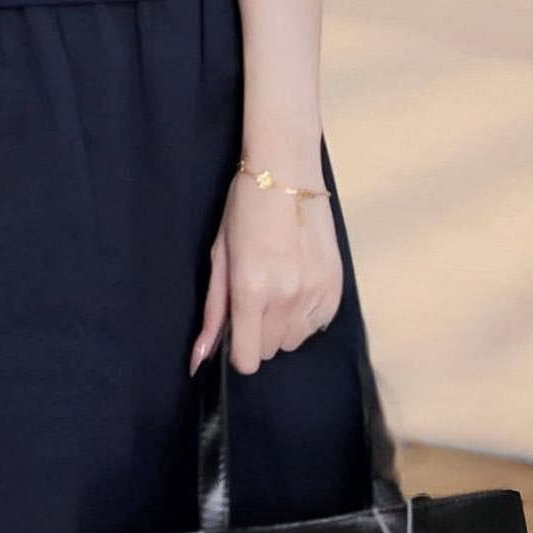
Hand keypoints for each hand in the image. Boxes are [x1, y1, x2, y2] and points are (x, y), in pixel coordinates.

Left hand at [190, 169, 342, 375]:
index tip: (238, 328)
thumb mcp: (220, 256)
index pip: (248, 358)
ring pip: (295, 340)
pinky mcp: (336, 287)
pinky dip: (306, 313)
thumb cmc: (244, 210)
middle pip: (271, 349)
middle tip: (256, 292)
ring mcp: (314, 293)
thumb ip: (212, 312)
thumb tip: (197, 360)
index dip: (239, 349)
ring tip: (278, 285)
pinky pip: (318, 325)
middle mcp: (285, 298)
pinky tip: (299, 282)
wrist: (287, 173)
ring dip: (283, 323)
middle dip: (259, 330)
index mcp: (250, 290)